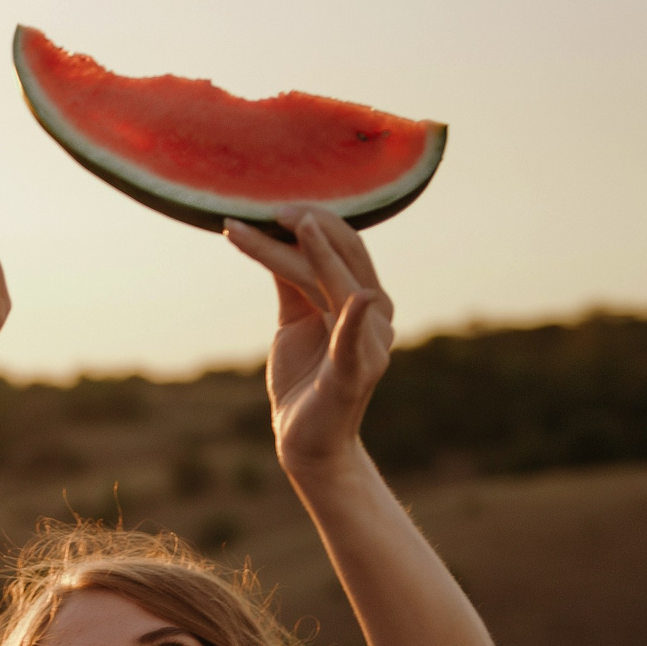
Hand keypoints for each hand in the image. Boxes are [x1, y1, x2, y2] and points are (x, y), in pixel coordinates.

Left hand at [225, 205, 395, 477]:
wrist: (305, 441)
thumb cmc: (303, 378)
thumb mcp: (294, 319)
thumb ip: (292, 280)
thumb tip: (278, 235)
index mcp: (362, 299)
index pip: (342, 247)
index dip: (312, 222)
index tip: (271, 204)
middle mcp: (375, 315)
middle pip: (346, 257)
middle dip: (311, 227)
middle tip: (272, 207)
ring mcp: (369, 344)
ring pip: (339, 287)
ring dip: (314, 253)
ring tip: (290, 223)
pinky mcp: (354, 373)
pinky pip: (355, 342)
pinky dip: (356, 320)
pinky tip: (356, 298)